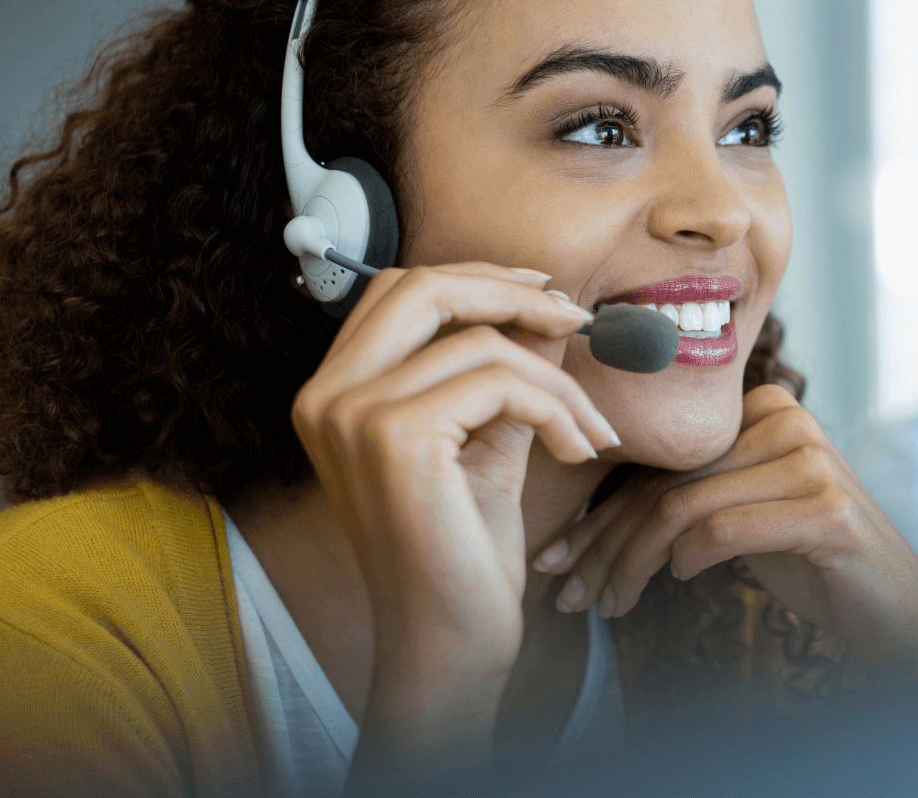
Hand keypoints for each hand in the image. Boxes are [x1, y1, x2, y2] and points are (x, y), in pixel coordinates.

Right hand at [290, 263, 618, 765]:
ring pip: (482, 343)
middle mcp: (326, 396)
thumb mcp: (487, 440)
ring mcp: (353, 415)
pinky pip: (502, 382)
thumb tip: (550, 308)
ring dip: (558, 381)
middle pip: (423, 287)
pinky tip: (578, 451)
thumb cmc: (464, 549)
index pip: (401, 290)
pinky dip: (557, 410)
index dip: (478, 280)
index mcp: (334, 393)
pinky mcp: (396, 439)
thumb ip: (505, 372)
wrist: (449, 638)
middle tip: (576, 322)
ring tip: (590, 430)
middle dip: (511, 293)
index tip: (546, 298)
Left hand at [535, 384, 917, 683]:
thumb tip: (590, 523)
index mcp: (765, 409)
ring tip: (607, 606)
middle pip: (666, 482)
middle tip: (565, 593)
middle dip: (604, 544)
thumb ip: (692, 497)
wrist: (896, 610)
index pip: (661, 461)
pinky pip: (723, 529)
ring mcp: (812, 461)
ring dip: (632, 565)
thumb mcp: (745, 517)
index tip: (556, 558)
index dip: (600, 512)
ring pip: (684, 508)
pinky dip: (688, 560)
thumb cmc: (812, 564)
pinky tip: (679, 582)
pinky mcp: (827, 509)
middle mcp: (789, 420)